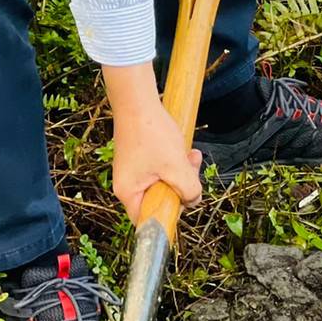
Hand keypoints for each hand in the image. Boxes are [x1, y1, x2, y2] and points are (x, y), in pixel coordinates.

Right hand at [103, 64, 202, 223]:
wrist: (138, 101)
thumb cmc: (151, 133)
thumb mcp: (175, 166)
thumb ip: (188, 189)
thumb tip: (193, 201)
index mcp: (128, 193)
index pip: (148, 220)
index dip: (169, 214)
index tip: (184, 200)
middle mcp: (128, 184)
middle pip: (160, 199)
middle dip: (181, 186)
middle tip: (192, 169)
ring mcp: (135, 171)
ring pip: (165, 181)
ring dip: (182, 171)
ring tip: (191, 155)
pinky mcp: (142, 158)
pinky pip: (163, 168)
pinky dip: (176, 161)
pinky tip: (185, 148)